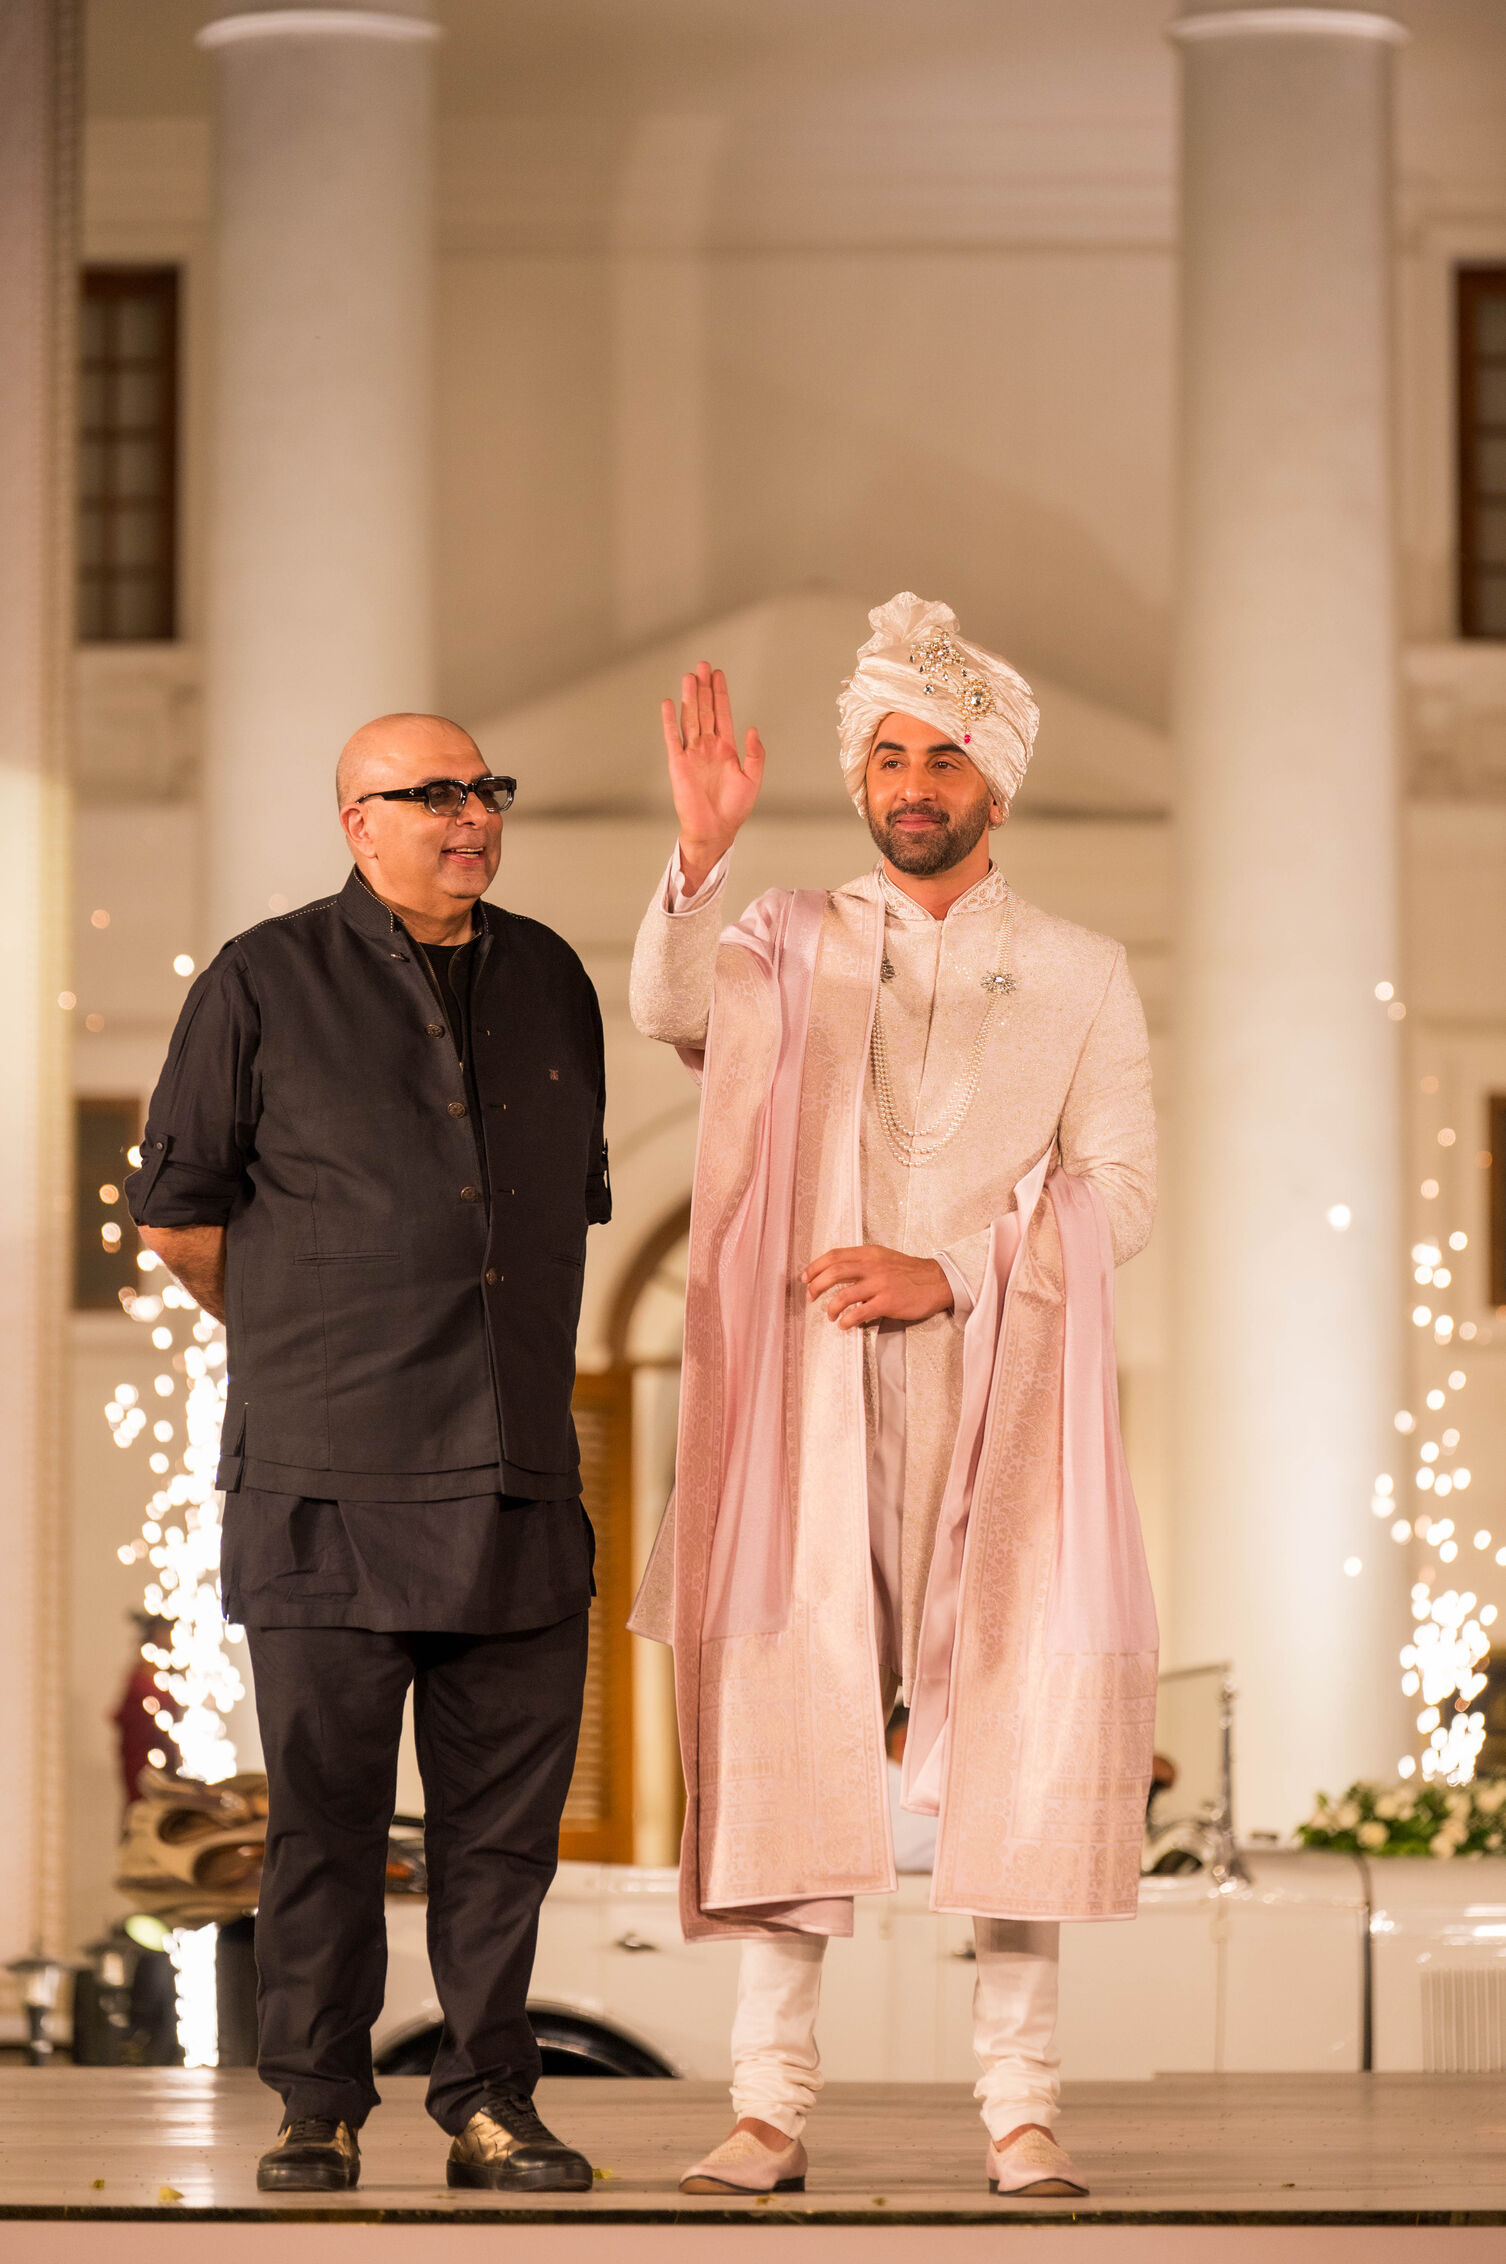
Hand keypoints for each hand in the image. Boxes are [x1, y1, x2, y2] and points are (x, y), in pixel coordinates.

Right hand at [662, 661, 765, 893]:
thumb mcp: (753, 779)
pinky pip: (673, 738)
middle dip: (704, 687)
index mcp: (726, 749)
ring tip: (689, 676)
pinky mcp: (679, 764)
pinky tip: (669, 704)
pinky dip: (670, 721)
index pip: (722, 714)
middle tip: (702, 665)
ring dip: (690, 698)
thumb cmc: (734, 809)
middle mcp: (708, 747)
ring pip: (691, 719)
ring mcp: (692, 754)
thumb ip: (755, 753)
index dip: (720, 694)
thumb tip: (753, 729)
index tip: (718, 674)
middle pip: (705, 710)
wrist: (715, 830)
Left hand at [800, 1245, 953, 1329]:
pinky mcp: (888, 1302)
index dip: (815, 1267)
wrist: (937, 1281)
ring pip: (844, 1295)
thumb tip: (836, 1273)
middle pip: (834, 1272)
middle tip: (810, 1297)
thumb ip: (862, 1262)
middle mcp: (872, 1266)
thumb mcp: (884, 1258)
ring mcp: (880, 1284)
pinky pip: (860, 1313)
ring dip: (831, 1308)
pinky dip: (847, 1320)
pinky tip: (844, 1324)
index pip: (834, 1256)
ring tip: (830, 1316)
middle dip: (816, 1286)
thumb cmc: (909, 1272)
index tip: (806, 1278)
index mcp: (869, 1253)